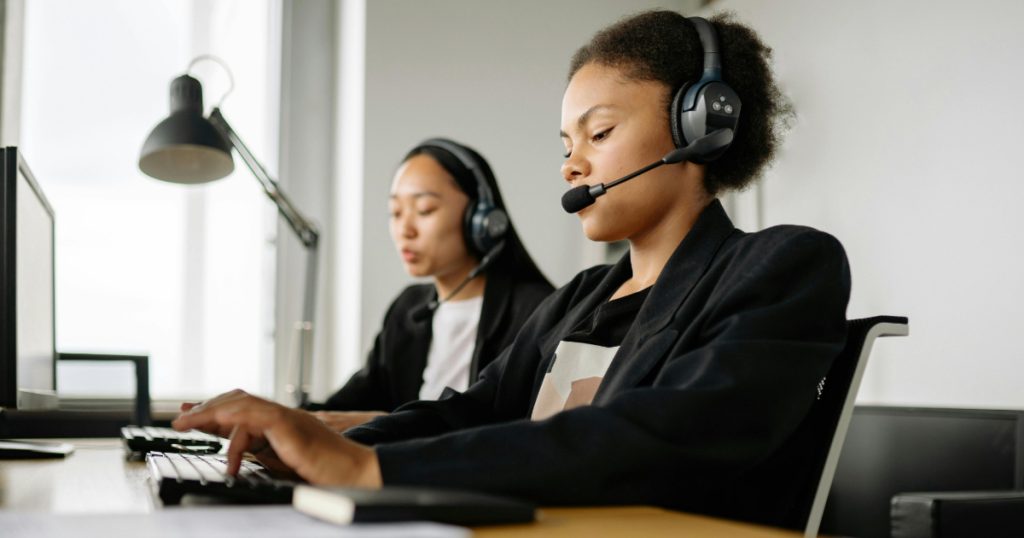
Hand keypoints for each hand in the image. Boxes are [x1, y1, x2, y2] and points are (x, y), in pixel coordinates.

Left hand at [173, 389, 381, 487]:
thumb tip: (235, 455)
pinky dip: (234, 421)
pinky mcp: (292, 427)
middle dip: (205, 408)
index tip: (188, 413)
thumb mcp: (284, 464)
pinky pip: (257, 417)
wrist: (358, 474)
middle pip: (237, 401)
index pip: (240, 411)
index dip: (213, 410)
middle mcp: (282, 417)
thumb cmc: (329, 473)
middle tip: (179, 418)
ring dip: (211, 412)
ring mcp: (287, 419)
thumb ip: (262, 454)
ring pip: (242, 405)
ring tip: (187, 423)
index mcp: (279, 426)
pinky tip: (217, 426)